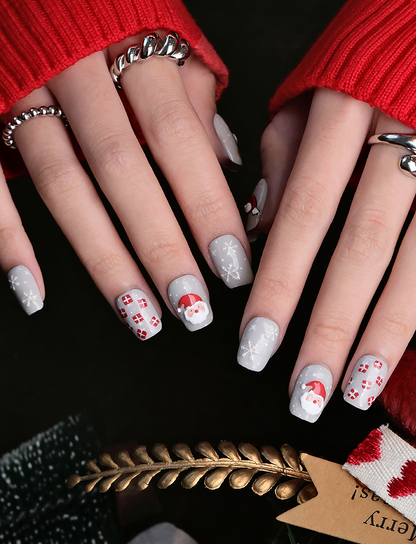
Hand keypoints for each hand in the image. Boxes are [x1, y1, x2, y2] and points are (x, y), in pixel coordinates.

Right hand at [1, 31, 252, 335]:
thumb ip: (193, 97)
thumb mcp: (161, 37)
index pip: (178, 138)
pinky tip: (34, 291)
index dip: (207, 206)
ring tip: (140, 314)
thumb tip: (226, 162)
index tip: (233, 266)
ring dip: (102, 258)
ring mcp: (22, 91)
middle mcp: (77, 69)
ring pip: (64, 185)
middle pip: (123, 170)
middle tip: (191, 306)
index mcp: (132, 48)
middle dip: (161, 244)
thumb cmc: (110, 15)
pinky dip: (8, 240)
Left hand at [238, 87, 415, 420]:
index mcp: (346, 114)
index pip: (304, 216)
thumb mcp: (311, 93)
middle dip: (330, 329)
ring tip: (353, 391)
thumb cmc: (360, 64)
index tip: (254, 346)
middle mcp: (404, 138)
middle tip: (302, 394)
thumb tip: (262, 229)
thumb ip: (283, 158)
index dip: (279, 288)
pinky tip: (397, 346)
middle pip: (361, 250)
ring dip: (384, 334)